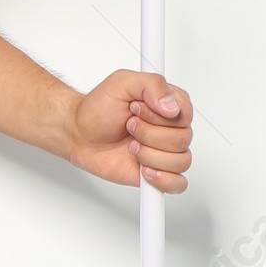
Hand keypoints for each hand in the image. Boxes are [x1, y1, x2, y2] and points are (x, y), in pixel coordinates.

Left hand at [66, 70, 193, 192]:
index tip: (136, 109)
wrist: (80, 133)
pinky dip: (164, 180)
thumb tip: (172, 106)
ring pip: (181, 161)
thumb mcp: (122, 82)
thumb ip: (152, 85)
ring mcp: (165, 151)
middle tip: (129, 126)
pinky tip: (145, 170)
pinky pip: (178, 184)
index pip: (185, 114)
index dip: (160, 116)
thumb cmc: (99, 108)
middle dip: (149, 134)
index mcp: (168, 104)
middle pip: (183, 139)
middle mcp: (170, 128)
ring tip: (131, 146)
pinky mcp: (158, 172)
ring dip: (150, 155)